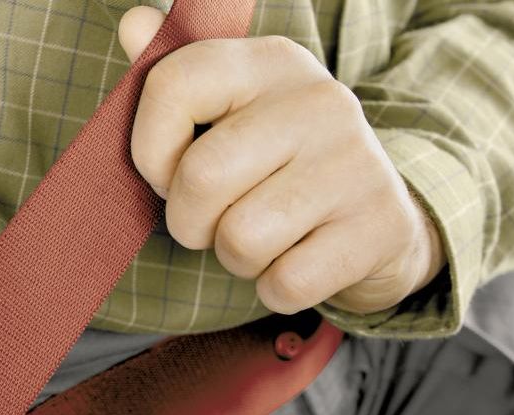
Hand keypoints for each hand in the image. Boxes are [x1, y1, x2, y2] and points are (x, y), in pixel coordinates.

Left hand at [118, 6, 445, 314]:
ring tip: (262, 238)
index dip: (149, 148)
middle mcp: (320, 100)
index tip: (169, 171)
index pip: (172, 85)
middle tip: (213, 219)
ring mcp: (355, 163)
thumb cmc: (276, 168)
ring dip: (235, 258)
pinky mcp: (377, 229)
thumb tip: (134, 24)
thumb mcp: (229, 113)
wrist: (379, 218)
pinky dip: (273, 288)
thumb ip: (174, 77)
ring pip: (239, 239)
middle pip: (200, 177)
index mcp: (271, 62)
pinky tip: (296, 260)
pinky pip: (282, 284)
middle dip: (189, 220)